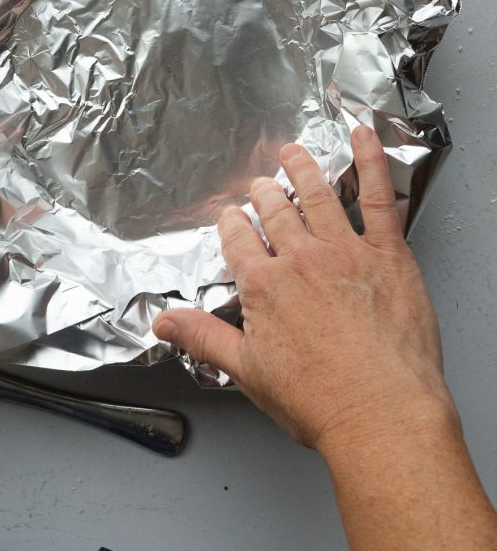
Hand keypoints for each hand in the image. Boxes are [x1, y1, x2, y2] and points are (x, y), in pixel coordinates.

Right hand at [153, 126, 455, 452]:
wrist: (379, 413)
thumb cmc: (320, 400)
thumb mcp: (248, 372)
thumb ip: (203, 339)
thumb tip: (163, 324)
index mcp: (264, 286)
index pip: (238, 240)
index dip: (232, 226)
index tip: (232, 219)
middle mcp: (300, 259)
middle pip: (275, 212)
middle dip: (263, 195)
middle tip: (261, 186)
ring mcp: (346, 251)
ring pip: (317, 195)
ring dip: (302, 169)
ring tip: (293, 153)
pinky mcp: (388, 254)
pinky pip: (378, 197)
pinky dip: (370, 161)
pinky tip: (364, 137)